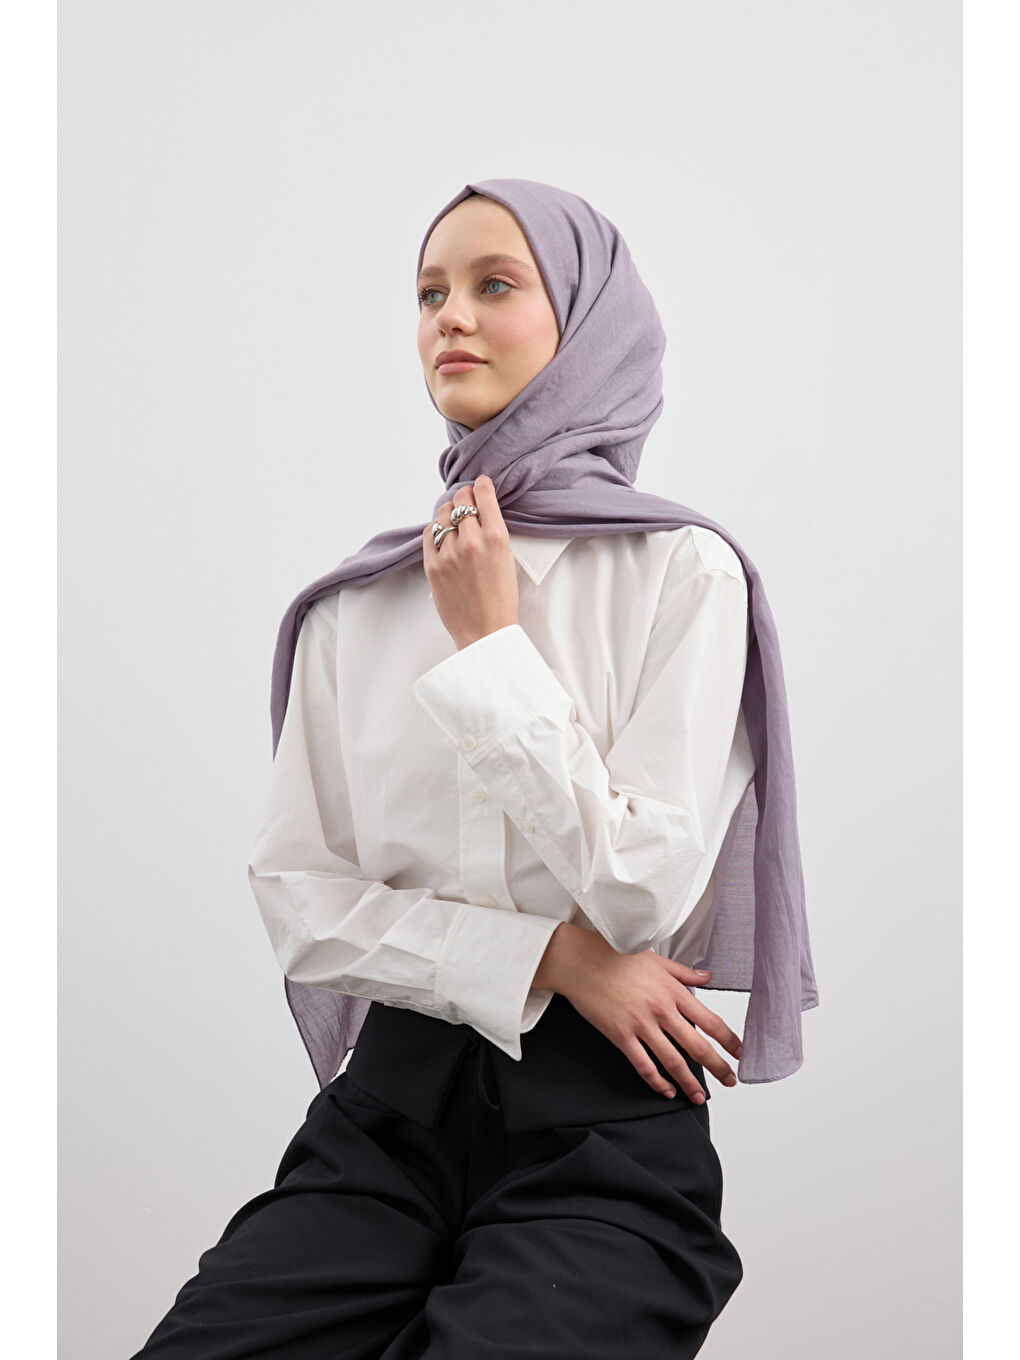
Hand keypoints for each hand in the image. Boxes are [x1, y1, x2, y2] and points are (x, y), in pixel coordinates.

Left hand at [422, 475, 518, 649]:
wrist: (485, 631)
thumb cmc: (500, 599)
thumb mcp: (507, 559)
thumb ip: (493, 533)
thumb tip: (479, 510)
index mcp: (497, 538)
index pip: (482, 494)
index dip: (480, 485)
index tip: (479, 485)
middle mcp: (472, 541)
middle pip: (459, 500)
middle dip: (463, 498)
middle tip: (465, 504)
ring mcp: (450, 553)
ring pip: (442, 514)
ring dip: (448, 514)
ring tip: (454, 523)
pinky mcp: (433, 566)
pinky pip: (429, 533)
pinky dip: (436, 531)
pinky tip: (443, 537)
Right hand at [541, 925, 742, 1101]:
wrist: (581, 961)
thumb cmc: (616, 955)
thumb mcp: (657, 959)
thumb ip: (684, 973)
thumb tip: (707, 977)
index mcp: (673, 991)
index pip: (710, 1021)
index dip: (729, 1040)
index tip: (740, 1052)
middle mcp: (661, 1010)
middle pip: (697, 1046)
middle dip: (718, 1067)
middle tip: (730, 1080)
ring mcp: (641, 1025)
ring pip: (673, 1062)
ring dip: (689, 1082)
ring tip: (699, 1095)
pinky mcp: (621, 1036)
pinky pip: (643, 1066)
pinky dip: (657, 1082)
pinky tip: (665, 1090)